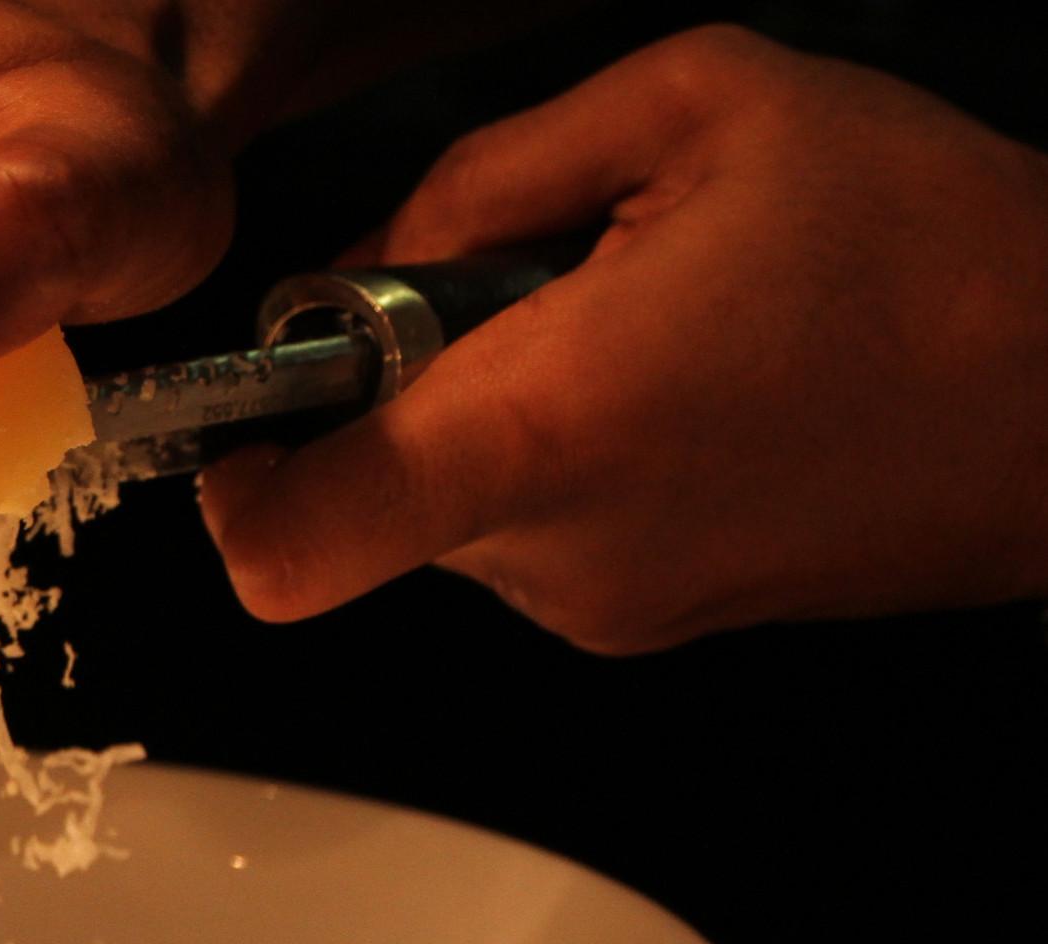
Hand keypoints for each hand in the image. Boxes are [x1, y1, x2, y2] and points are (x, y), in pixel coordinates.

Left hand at [199, 25, 1047, 652]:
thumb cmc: (928, 243)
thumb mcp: (696, 104)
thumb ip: (482, 171)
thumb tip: (371, 256)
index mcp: (540, 429)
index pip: (291, 544)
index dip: (232, 488)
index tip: (245, 421)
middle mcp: (553, 550)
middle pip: (367, 491)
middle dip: (403, 385)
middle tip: (522, 296)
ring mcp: (601, 604)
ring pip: (453, 506)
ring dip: (496, 415)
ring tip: (638, 333)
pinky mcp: (647, 622)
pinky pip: (534, 534)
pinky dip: (560, 459)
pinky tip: (676, 390)